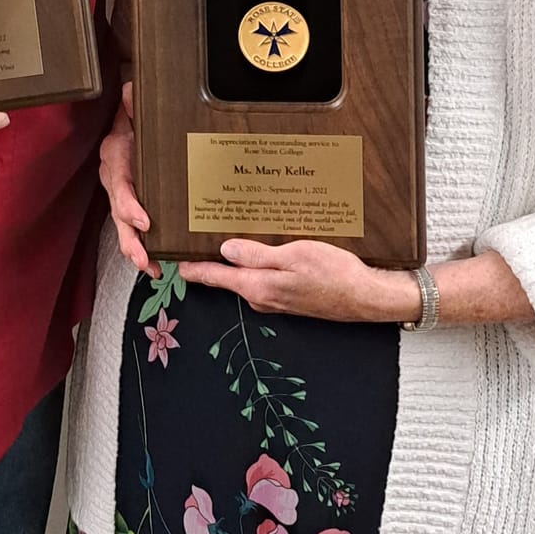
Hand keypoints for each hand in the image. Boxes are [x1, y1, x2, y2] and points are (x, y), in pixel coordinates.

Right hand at [100, 80, 154, 276]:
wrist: (130, 118)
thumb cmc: (135, 115)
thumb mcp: (135, 106)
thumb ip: (134, 100)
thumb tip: (132, 91)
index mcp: (115, 154)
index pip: (118, 182)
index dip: (128, 204)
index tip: (145, 221)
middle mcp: (113, 176)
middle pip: (117, 213)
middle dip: (129, 239)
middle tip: (143, 259)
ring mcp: (120, 193)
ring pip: (123, 226)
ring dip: (135, 249)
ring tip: (151, 268)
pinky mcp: (131, 203)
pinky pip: (133, 228)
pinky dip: (142, 248)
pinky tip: (156, 264)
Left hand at [178, 237, 424, 323]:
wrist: (366, 297)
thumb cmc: (335, 275)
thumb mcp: (295, 256)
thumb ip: (258, 255)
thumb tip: (225, 249)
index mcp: (258, 287)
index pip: (213, 277)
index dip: (189, 266)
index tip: (169, 257)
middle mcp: (261, 298)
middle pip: (225, 276)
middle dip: (209, 257)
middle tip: (194, 234)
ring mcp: (274, 299)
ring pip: (243, 277)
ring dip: (234, 259)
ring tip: (222, 234)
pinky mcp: (287, 296)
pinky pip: (261, 278)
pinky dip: (254, 264)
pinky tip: (258, 248)